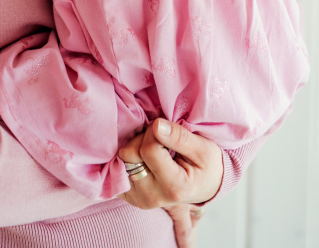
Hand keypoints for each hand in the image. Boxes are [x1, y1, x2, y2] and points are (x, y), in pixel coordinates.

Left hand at [118, 119, 221, 245]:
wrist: (208, 185)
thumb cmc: (208, 165)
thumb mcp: (203, 148)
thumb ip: (180, 137)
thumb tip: (157, 126)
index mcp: (175, 188)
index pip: (148, 149)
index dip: (154, 131)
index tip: (167, 129)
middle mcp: (155, 197)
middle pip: (130, 155)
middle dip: (142, 138)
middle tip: (159, 138)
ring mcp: (141, 200)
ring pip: (121, 161)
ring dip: (134, 147)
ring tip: (153, 147)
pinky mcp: (132, 197)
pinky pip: (116, 172)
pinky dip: (127, 160)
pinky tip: (141, 156)